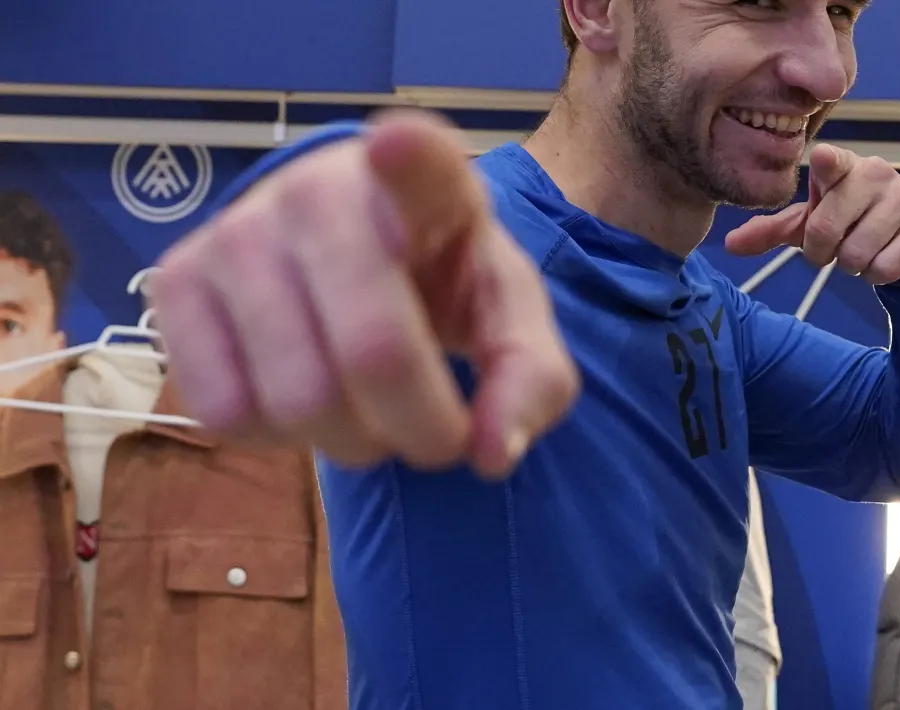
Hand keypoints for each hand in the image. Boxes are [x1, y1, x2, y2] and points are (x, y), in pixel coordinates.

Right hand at [151, 110, 578, 478]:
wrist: (358, 254)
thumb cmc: (443, 282)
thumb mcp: (507, 322)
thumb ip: (529, 381)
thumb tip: (490, 454)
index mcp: (426, 178)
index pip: (418, 158)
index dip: (407, 158)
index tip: (398, 146)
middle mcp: (319, 189)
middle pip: (373, 352)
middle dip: (421, 432)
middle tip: (434, 433)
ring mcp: (235, 230)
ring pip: (296, 402)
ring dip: (352, 443)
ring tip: (368, 409)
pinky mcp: (175, 281)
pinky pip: (226, 414)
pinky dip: (279, 441)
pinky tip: (301, 392)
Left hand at [725, 144, 899, 283]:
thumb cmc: (851, 223)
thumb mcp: (809, 224)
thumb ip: (771, 231)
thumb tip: (730, 245)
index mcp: (842, 167)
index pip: (829, 161)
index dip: (825, 164)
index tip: (820, 158)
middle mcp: (876, 174)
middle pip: (826, 230)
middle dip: (823, 253)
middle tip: (835, 248)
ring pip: (855, 254)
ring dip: (852, 266)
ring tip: (861, 250)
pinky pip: (885, 267)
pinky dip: (877, 274)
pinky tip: (884, 259)